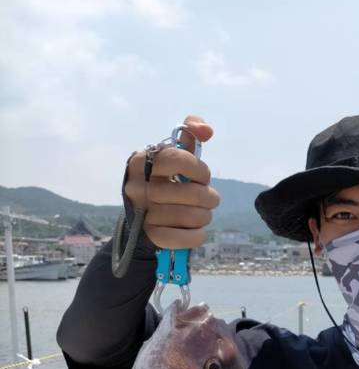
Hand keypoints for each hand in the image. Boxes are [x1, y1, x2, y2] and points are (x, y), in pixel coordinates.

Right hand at [123, 114, 218, 249]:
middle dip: (209, 197)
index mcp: (142, 162)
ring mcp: (143, 214)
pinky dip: (198, 234)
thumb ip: (189, 136)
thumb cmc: (165, 180)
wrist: (141, 217)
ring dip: (205, 216)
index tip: (202, 176)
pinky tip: (195, 229)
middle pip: (192, 193)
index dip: (200, 169)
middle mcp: (138, 187)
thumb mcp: (172, 156)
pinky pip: (188, 237)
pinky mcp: (153, 236)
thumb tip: (206, 130)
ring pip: (193, 216)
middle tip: (208, 199)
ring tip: (201, 213)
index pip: (178, 159)